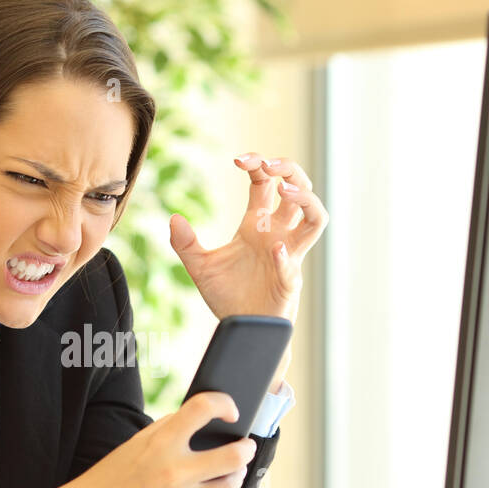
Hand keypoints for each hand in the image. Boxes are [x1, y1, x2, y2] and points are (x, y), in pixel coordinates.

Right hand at [29, 392, 258, 487]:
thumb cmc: (109, 478)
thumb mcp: (135, 444)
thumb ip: (169, 430)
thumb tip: (202, 421)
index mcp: (160, 443)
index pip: (203, 409)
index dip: (224, 404)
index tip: (231, 411)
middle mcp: (174, 471)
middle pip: (234, 456)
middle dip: (247, 449)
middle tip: (246, 446)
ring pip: (229, 486)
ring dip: (236, 476)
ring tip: (234, 471)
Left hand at [168, 154, 326, 392]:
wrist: (239, 328)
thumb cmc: (227, 296)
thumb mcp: (200, 267)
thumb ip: (185, 244)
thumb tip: (173, 218)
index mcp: (258, 225)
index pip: (266, 183)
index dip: (259, 164)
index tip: (238, 159)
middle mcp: (278, 234)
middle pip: (299, 190)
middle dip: (289, 170)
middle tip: (268, 163)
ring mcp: (288, 256)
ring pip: (315, 218)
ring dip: (306, 200)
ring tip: (285, 190)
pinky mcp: (289, 281)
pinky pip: (293, 265)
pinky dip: (285, 258)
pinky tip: (274, 251)